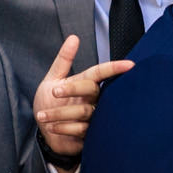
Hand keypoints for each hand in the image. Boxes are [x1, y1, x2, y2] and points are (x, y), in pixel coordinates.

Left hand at [32, 36, 132, 165]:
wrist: (45, 132)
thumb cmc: (50, 102)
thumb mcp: (53, 79)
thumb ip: (64, 59)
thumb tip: (74, 37)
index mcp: (86, 83)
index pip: (101, 73)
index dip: (115, 68)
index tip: (130, 65)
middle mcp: (92, 100)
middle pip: (92, 89)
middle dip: (73, 89)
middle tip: (54, 92)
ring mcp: (92, 118)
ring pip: (83, 112)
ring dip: (59, 113)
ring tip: (41, 115)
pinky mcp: (89, 135)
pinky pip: (80, 129)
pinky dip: (63, 127)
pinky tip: (51, 127)